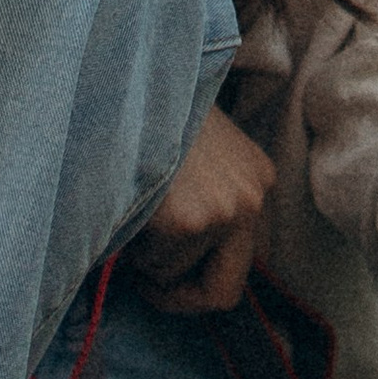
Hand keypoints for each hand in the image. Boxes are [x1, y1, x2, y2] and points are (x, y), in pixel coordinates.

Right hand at [130, 103, 274, 314]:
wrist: (122, 82)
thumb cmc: (145, 116)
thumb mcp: (193, 156)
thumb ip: (201, 205)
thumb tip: (180, 270)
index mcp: (256, 179)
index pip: (238, 263)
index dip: (195, 279)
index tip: (162, 274)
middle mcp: (253, 198)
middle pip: (225, 292)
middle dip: (178, 296)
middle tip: (144, 282)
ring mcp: (227, 211)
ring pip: (176, 277)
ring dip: (145, 259)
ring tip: (131, 211)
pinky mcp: (191, 221)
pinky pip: (154, 267)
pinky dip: (130, 249)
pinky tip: (125, 205)